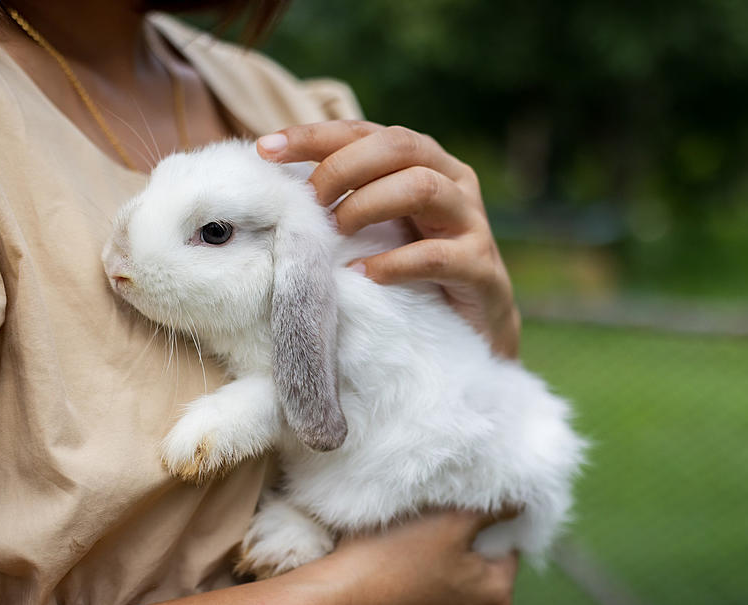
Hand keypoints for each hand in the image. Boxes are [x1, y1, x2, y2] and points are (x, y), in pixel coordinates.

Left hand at [258, 121, 520, 357]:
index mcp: (425, 162)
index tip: (266, 149)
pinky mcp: (481, 268)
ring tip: (336, 234)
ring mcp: (473, 222)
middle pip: (399, 146)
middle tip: (310, 204)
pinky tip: (364, 274)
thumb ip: (344, 202)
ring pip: (423, 187)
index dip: (316, 136)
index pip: (367, 132)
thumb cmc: (414, 272)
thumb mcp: (378, 228)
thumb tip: (275, 189)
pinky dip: (394, 264)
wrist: (473, 330)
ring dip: (368, 205)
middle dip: (343, 168)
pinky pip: (437, 256)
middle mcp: (454, 180)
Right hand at [323, 510, 519, 604]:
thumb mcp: (450, 521)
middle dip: (457, 549)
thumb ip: (492, 510)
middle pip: (475, 573)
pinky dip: (410, 596)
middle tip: (428, 526)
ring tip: (402, 553)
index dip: (485, 522)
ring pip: (446, 594)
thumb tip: (522, 502)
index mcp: (495, 597)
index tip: (458, 509)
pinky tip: (389, 580)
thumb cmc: (393, 559)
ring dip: (432, 574)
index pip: (506, 548)